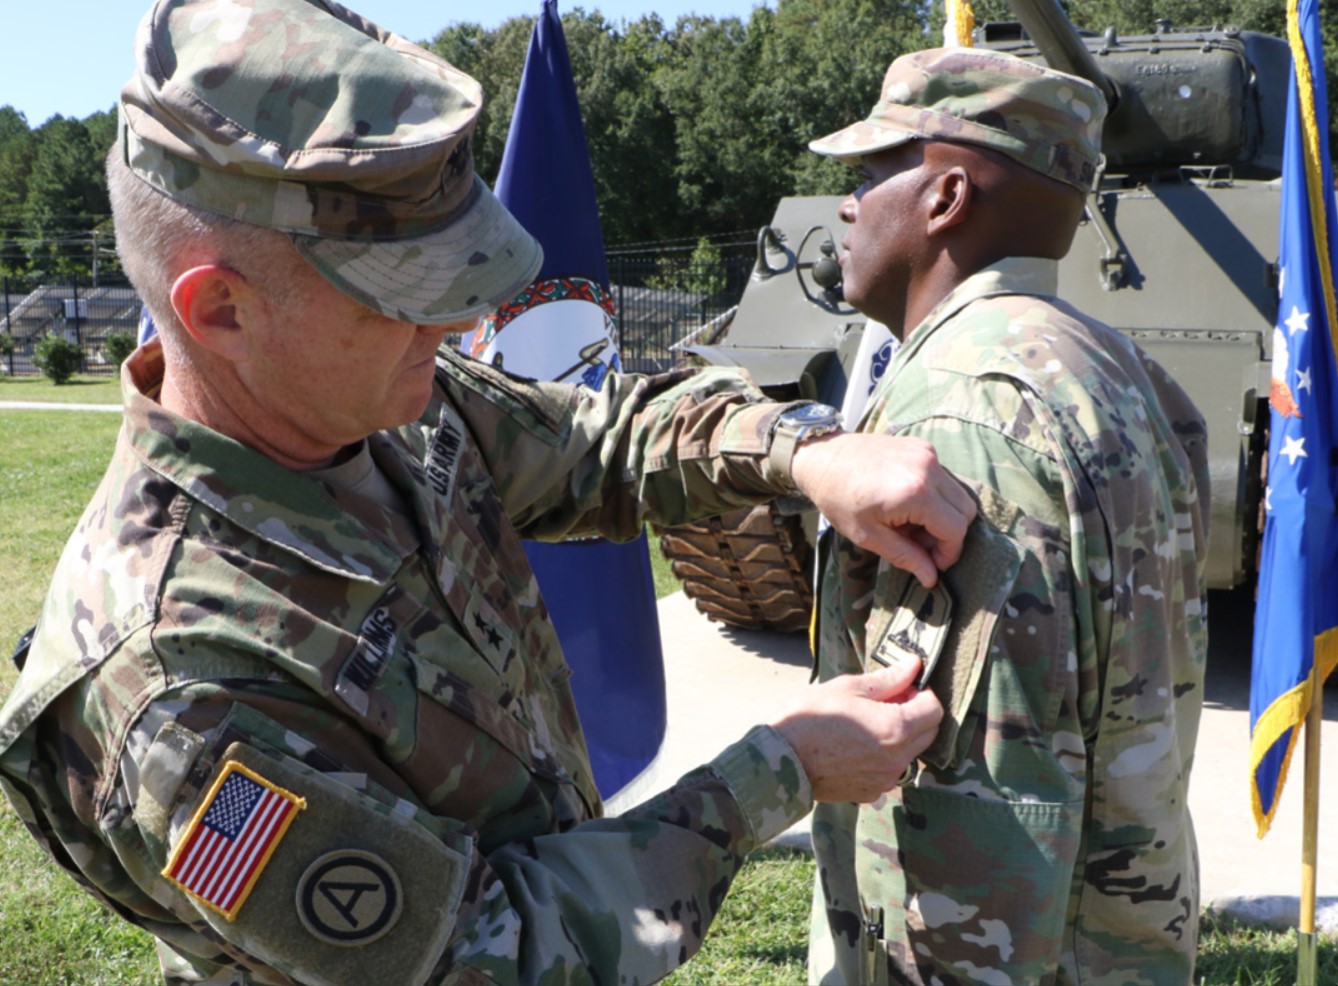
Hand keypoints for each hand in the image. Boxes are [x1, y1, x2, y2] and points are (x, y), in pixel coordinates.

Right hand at [771, 659, 942, 803]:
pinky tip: (856, 747)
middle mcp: (898, 759)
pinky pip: (889, 772)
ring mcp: (885, 780)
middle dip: (915, 715)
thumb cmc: (810, 718)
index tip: (902, 687)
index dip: (922, 693)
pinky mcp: (870, 793)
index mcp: (896, 728)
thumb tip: (914, 664)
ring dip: (900, 737)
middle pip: (928, 734)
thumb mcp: (848, 688)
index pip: (935, 710)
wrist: (780, 760)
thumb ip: (888, 679)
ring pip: (909, 754)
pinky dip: (883, 758)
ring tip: (867, 725)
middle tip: (886, 703)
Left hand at [790, 432, 973, 587]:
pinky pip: (944, 478)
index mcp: (916, 493)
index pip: (955, 530)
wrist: (822, 457)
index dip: (949, 553)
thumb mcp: (868, 536)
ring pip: (958, 494)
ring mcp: (928, 454)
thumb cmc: (838, 498)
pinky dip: (935, 496)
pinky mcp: (922, 447)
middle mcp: (929, 469)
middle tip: (920, 545)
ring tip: (911, 525)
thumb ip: (905, 556)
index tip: (932, 564)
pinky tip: (908, 505)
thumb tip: (931, 578)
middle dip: (949, 535)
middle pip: (965, 511)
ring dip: (943, 515)